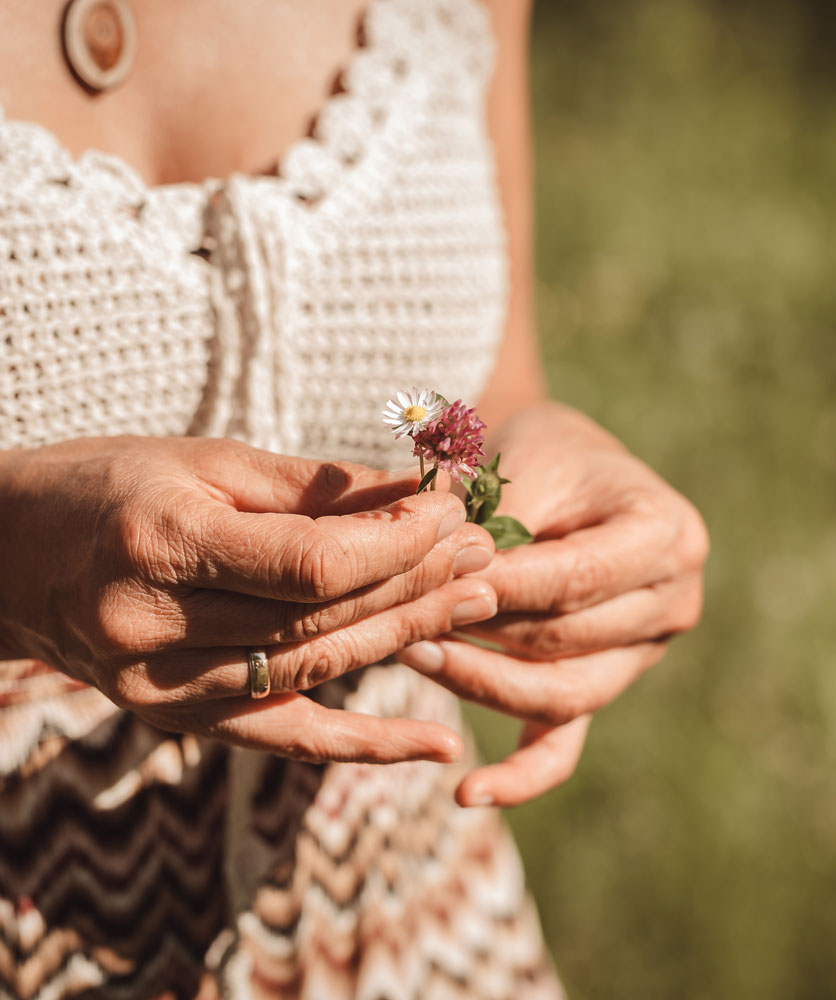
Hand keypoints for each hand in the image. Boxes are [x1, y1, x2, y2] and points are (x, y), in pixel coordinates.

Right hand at [0, 436, 497, 763]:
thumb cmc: (113, 485)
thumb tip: (415, 496)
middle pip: (321, 620)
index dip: (397, 542)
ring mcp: (162, 690)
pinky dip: (364, 744)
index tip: (453, 512)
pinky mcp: (177, 722)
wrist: (12, 554)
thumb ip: (315, 489)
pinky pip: (283, 738)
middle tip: (485, 556)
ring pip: (314, 673)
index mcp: (163, 544)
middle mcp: (154, 629)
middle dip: (415, 585)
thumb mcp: (210, 464)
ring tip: (474, 605)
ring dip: (404, 640)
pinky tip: (438, 748)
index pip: (312, 564)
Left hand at [398, 402, 708, 805]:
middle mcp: (671, 603)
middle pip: (562, 642)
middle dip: (476, 633)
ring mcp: (639, 655)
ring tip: (410, 653)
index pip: (572, 580)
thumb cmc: (544, 455)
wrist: (565, 469)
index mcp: (668, 536)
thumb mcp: (525, 463)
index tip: (426, 587)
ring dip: (478, 683)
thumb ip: (493, 523)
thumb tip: (437, 580)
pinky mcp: (601, 685)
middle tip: (400, 616)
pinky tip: (467, 793)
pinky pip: (565, 744)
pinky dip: (519, 775)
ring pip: (558, 696)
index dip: (496, 589)